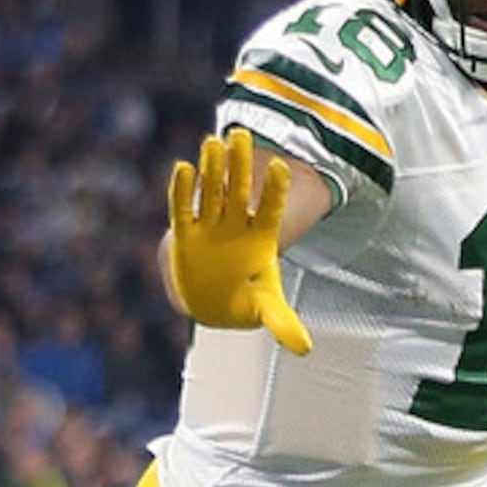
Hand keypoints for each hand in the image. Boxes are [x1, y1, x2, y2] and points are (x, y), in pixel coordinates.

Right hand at [165, 129, 307, 351]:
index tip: (284, 168)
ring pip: (211, 191)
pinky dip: (182, 190)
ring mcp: (210, 225)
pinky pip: (183, 207)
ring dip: (212, 168)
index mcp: (260, 237)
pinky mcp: (186, 232)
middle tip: (244, 136)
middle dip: (241, 165)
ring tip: (213, 141)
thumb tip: (305, 349)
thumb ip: (281, 322)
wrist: (212, 300)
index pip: (270, 209)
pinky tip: (183, 167)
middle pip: (239, 189)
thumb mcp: (264, 309)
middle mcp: (235, 224)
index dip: (275, 190)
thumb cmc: (243, 300)